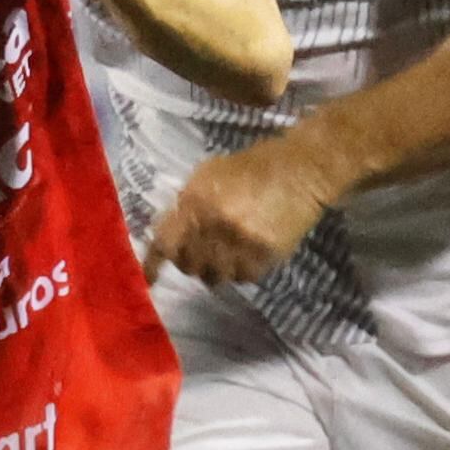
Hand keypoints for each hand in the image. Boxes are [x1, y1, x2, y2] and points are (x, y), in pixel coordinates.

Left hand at [147, 131, 343, 284]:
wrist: (300, 171)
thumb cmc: (252, 167)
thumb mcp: (209, 174)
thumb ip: (187, 202)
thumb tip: (171, 230)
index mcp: (195, 204)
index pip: (164, 242)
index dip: (153, 265)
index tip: (149, 281)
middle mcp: (213, 227)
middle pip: (188, 265)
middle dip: (192, 261)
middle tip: (205, 251)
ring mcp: (239, 245)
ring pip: (215, 277)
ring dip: (218, 269)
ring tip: (229, 254)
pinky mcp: (263, 257)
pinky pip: (242, 278)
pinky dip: (243, 271)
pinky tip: (250, 253)